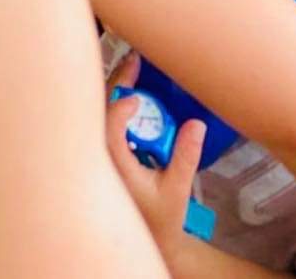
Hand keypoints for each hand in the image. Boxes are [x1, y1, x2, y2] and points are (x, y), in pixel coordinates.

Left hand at [106, 52, 206, 264]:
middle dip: (116, 84)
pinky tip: (130, 88)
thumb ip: (186, 157)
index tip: (139, 99)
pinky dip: (115, 100)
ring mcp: (100, 152)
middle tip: (135, 60)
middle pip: (99, 111)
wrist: (149, 234)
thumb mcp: (178, 189)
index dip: (119, 110)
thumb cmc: (161, 215)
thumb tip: (196, 124)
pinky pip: (104, 118)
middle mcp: (101, 156)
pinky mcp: (104, 149)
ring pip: (99, 112)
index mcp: (116, 166)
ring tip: (133, 66)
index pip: (108, 131)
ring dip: (114, 88)